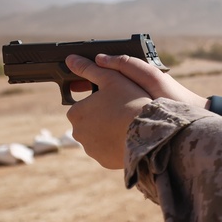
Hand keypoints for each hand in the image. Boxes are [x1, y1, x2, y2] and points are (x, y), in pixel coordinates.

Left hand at [65, 54, 174, 168]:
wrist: (150, 132)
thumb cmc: (131, 102)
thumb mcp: (111, 78)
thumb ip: (89, 69)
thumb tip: (70, 60)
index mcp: (76, 112)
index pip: (82, 105)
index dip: (99, 101)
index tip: (115, 100)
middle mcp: (77, 133)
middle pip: (90, 122)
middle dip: (102, 117)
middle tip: (123, 111)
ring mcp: (91, 149)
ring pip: (99, 137)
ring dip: (109, 132)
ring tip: (128, 125)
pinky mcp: (104, 161)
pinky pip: (109, 151)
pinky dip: (116, 145)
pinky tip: (129, 138)